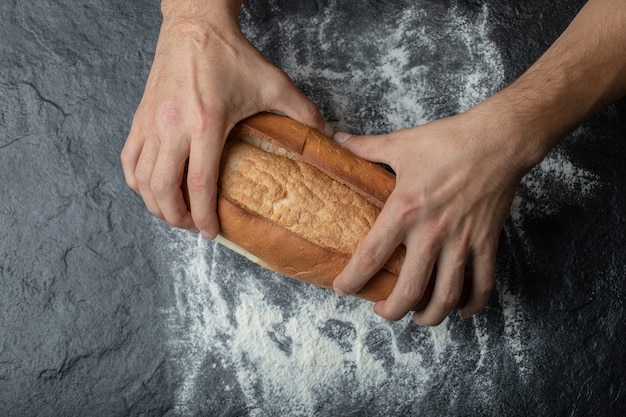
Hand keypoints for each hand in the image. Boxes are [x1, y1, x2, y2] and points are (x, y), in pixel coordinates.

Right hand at [121, 6, 329, 237]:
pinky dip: (137, 181)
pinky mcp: (141, 117)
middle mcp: (173, 127)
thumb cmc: (230, 54)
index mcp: (206, 123)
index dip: (203, 215)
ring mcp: (152, 122)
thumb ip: (302, 111)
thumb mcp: (273, 82)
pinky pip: (129, 158)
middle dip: (176, 217)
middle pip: (162, 188)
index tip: (210, 232)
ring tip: (174, 213)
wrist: (195, 25)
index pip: (198, 182)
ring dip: (155, 204)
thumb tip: (326, 135)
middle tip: (193, 226)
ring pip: (140, 178)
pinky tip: (151, 188)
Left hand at [332, 106, 528, 324]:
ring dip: (429, 316)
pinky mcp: (487, 242)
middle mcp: (431, 233)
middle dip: (391, 310)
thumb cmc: (448, 140)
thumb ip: (365, 147)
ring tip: (417, 317)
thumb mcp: (400, 143)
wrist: (499, 139)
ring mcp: (462, 241)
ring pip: (445, 296)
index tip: (342, 289)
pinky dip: (472, 304)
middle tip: (381, 310)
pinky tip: (460, 309)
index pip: (371, 256)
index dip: (352, 279)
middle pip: (408, 291)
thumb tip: (336, 139)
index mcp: (404, 211)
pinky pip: (482, 284)